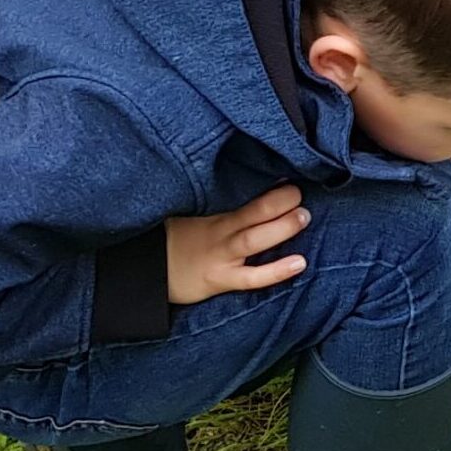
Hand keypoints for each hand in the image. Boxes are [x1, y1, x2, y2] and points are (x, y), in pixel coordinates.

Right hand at [164, 185, 308, 305]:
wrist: (146, 272)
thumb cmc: (176, 237)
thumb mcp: (190, 210)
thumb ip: (215, 196)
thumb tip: (247, 172)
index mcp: (212, 210)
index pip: (240, 190)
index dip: (265, 181)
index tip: (286, 171)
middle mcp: (219, 231)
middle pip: (253, 212)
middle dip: (280, 200)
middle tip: (300, 192)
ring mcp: (221, 256)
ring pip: (254, 240)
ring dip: (282, 227)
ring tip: (304, 216)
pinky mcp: (220, 279)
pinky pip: (251, 278)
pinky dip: (276, 271)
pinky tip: (299, 263)